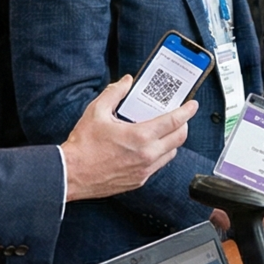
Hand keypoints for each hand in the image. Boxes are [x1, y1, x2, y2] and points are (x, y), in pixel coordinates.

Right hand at [61, 77, 195, 200]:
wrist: (71, 174)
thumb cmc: (83, 146)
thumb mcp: (96, 111)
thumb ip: (115, 93)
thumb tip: (126, 82)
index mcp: (140, 136)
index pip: (173, 122)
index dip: (187, 112)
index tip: (192, 105)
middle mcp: (147, 155)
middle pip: (179, 139)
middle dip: (183, 125)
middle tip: (179, 117)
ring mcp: (144, 170)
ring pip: (171, 154)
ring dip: (172, 141)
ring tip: (163, 131)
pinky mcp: (139, 181)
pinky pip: (158, 166)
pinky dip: (159, 154)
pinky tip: (148, 147)